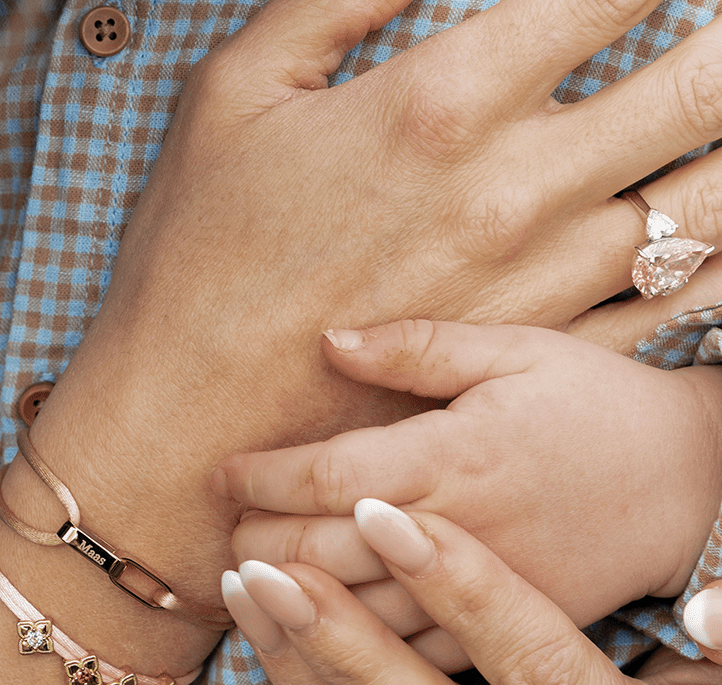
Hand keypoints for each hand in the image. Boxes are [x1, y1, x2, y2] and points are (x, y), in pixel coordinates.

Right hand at [29, 0, 721, 603]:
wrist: (187, 430)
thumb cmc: (195, 264)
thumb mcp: (236, 92)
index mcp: (443, 101)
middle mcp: (516, 191)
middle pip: (703, 82)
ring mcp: (540, 287)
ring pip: (711, 200)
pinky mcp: (533, 365)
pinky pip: (674, 303)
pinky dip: (716, 259)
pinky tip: (721, 233)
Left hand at [219, 319, 721, 671]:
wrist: (688, 486)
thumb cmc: (594, 407)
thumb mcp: (518, 352)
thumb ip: (418, 347)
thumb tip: (326, 341)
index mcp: (455, 454)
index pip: (329, 473)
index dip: (263, 475)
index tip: (219, 473)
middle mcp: (455, 528)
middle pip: (322, 548)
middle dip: (256, 539)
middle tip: (219, 529)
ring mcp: (473, 591)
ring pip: (352, 612)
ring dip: (284, 598)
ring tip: (241, 581)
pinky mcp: (493, 635)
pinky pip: (400, 656)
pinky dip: (343, 647)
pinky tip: (305, 632)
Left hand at [220, 501, 721, 684]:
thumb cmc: (690, 676)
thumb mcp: (714, 646)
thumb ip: (712, 622)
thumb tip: (706, 611)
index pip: (544, 675)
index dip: (462, 590)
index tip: (377, 515)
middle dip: (345, 645)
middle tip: (268, 568)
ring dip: (307, 674)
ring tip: (251, 593)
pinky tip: (274, 646)